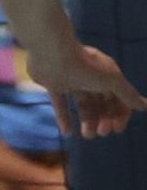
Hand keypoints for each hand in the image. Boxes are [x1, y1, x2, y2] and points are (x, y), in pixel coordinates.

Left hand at [29, 41, 145, 138]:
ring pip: (83, 104)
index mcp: (107, 75)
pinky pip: (61, 103)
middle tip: (101, 133)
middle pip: (101, 102)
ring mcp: (71, 80)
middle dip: (104, 119)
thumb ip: (127, 94)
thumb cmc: (84, 67)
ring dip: (87, 121)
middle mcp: (90, 77)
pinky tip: (66, 132)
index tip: (116, 129)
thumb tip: (145, 106)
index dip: (120, 114)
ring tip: (87, 135)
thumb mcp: (111, 81)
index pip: (118, 98)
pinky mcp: (53, 83)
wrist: (51, 53)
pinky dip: (64, 117)